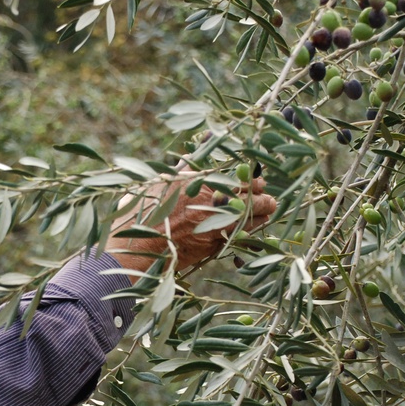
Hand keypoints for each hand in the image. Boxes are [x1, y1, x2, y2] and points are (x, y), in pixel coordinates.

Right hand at [107, 174, 275, 281]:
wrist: (136, 251)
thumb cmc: (140, 216)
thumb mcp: (155, 184)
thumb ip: (179, 169)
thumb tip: (193, 155)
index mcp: (196, 178)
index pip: (234, 167)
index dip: (246, 171)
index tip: (250, 173)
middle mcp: (210, 197)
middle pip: (251, 187)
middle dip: (259, 188)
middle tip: (262, 190)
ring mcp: (215, 220)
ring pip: (255, 210)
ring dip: (264, 208)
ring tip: (268, 206)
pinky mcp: (216, 242)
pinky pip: (245, 233)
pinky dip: (253, 228)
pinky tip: (255, 225)